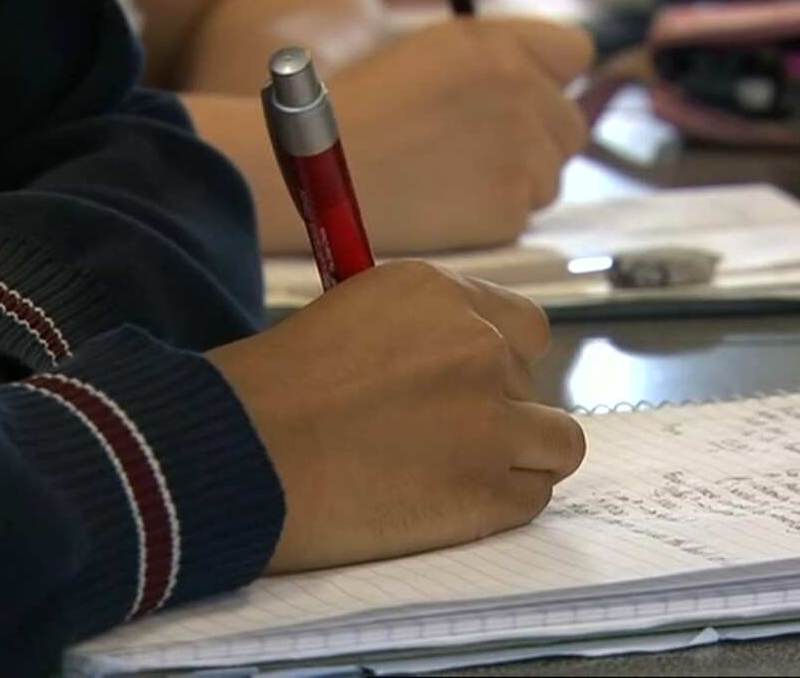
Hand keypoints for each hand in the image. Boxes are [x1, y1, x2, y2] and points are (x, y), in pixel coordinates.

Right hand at [206, 261, 585, 572]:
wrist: (241, 453)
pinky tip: (450, 506)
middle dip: (499, 412)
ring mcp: (492, 420)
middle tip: (443, 440)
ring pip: (558, 441)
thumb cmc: (268, 392)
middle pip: (534, 384)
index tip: (470, 388)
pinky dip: (501, 506)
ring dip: (520, 458)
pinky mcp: (488, 491)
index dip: (500, 362)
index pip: (522, 328)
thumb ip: (417, 333)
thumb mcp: (348, 317)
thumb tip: (449, 364)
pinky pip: (533, 498)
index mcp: (441, 294)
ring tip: (464, 474)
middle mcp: (479, 346)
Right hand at [331, 18, 591, 252]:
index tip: (534, 97)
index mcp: (499, 46)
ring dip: (518, 181)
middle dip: (538, 139)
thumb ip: (500, 57)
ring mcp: (520, 154)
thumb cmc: (362, 115)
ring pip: (551, 177)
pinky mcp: (509, 209)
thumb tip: (546, 79)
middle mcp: (520, 93)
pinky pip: (523, 215)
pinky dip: (494, 217)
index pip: (576, 53)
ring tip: (455, 178)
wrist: (321, 177)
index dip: (553, 78)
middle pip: (571, 125)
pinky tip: (449, 205)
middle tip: (483, 151)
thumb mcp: (433, 52)